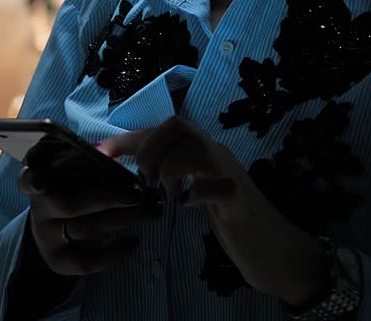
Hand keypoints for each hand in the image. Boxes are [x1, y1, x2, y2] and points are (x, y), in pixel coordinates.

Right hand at [18, 165, 163, 275]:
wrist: (60, 231)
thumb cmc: (79, 190)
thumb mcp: (79, 171)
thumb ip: (90, 159)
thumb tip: (106, 151)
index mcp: (42, 179)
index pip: (28, 179)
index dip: (31, 180)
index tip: (39, 179)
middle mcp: (40, 209)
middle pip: (69, 204)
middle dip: (108, 198)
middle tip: (139, 194)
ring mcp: (47, 236)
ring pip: (85, 229)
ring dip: (124, 219)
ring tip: (152, 211)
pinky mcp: (59, 260)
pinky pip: (86, 261)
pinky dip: (114, 253)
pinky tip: (134, 241)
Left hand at [98, 116, 328, 306]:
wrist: (270, 245)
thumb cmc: (229, 217)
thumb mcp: (194, 189)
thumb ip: (173, 174)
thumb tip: (135, 170)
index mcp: (202, 151)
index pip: (163, 129)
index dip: (129, 138)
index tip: (100, 153)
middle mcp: (217, 154)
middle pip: (177, 125)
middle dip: (150, 150)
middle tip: (147, 182)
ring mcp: (230, 174)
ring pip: (194, 148)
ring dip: (170, 171)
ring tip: (168, 196)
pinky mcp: (239, 200)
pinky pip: (215, 185)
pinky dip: (195, 194)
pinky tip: (188, 207)